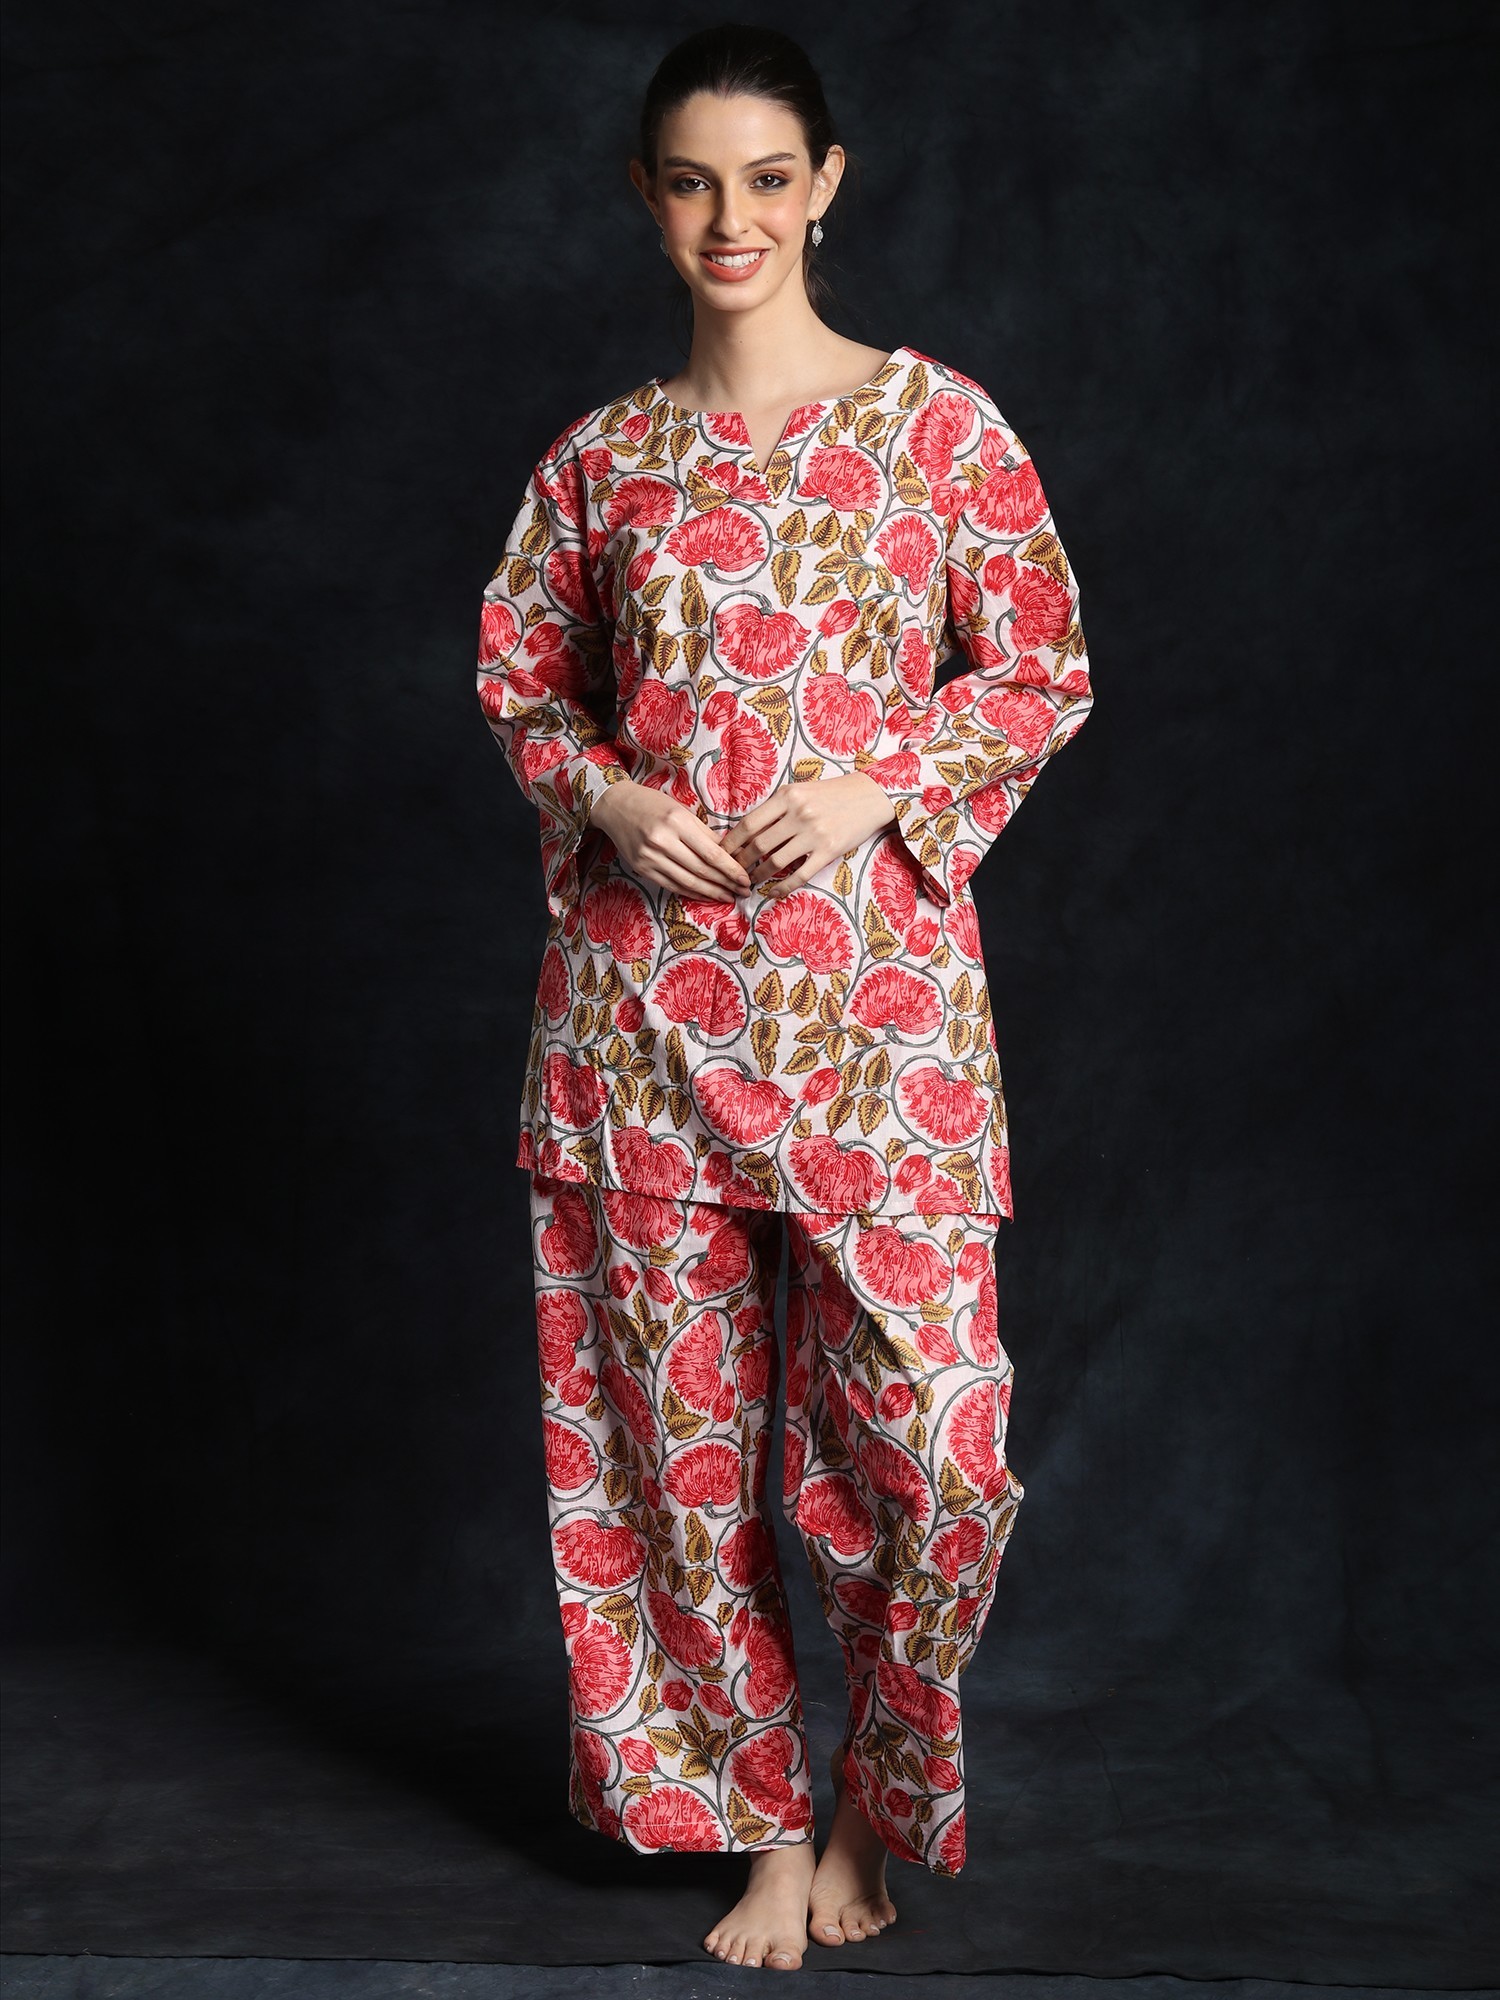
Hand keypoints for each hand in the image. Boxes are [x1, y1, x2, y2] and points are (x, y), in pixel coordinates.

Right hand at [588, 779, 752, 900]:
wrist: (616, 806)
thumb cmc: (652, 804)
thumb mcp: (681, 810)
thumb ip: (705, 833)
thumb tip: (730, 854)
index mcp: (677, 822)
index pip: (711, 853)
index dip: (731, 869)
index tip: (746, 878)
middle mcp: (662, 841)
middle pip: (701, 870)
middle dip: (726, 883)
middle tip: (743, 891)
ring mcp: (650, 857)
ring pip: (687, 882)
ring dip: (711, 893)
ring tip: (728, 897)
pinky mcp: (642, 869)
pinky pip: (672, 886)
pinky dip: (691, 892)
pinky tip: (706, 895)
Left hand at [720, 773, 897, 897]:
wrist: (871, 795)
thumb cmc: (831, 793)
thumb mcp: (800, 791)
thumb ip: (776, 808)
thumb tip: (746, 831)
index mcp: (787, 796)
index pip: (749, 823)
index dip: (731, 842)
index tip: (721, 854)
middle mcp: (798, 814)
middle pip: (758, 845)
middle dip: (740, 862)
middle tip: (732, 873)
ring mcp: (814, 833)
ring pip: (775, 862)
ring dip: (758, 875)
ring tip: (750, 882)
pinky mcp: (829, 850)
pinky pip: (800, 874)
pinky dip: (783, 886)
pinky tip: (774, 892)